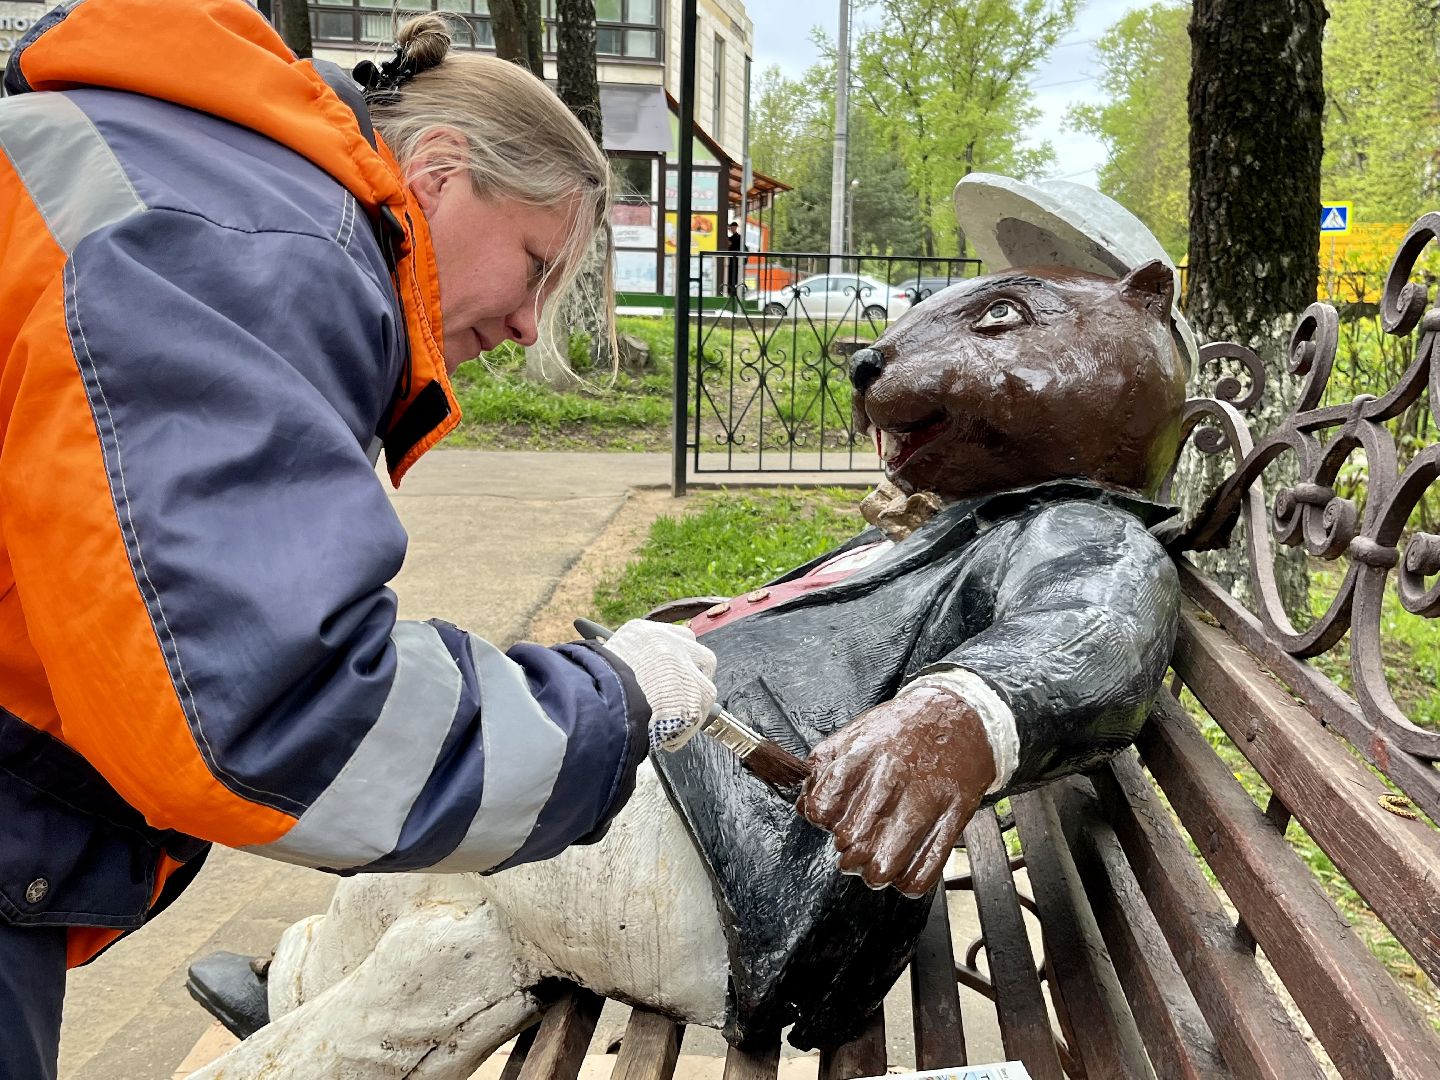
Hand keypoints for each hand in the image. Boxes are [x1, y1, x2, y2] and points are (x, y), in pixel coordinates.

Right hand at [601, 620, 716, 750]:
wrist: (592, 706)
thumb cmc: (589, 689)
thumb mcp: (606, 664)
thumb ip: (629, 664)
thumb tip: (639, 678)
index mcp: (645, 634)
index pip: (681, 638)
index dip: (682, 659)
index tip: (678, 673)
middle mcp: (669, 646)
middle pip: (703, 658)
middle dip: (697, 678)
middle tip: (684, 698)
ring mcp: (684, 672)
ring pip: (705, 690)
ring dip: (693, 708)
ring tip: (671, 724)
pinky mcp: (693, 699)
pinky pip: (697, 718)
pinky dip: (684, 732)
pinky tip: (666, 738)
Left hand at [797, 688, 995, 897]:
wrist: (959, 716)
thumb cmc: (902, 730)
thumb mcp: (854, 734)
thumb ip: (823, 768)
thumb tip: (804, 805)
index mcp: (862, 755)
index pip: (822, 809)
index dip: (821, 821)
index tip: (830, 820)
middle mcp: (892, 777)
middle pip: (851, 842)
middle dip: (847, 852)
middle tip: (853, 846)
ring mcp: (925, 799)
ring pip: (884, 866)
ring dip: (873, 873)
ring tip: (873, 864)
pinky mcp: (953, 818)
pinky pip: (923, 872)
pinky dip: (907, 882)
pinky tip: (903, 868)